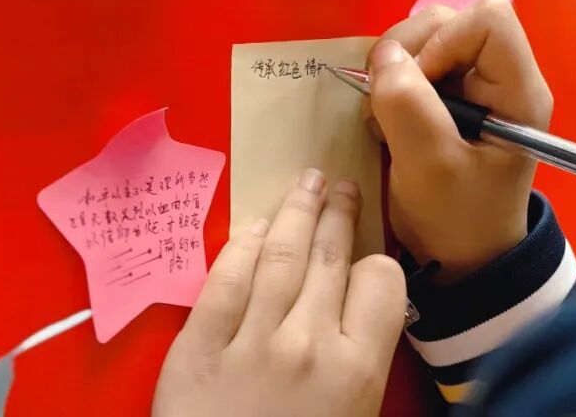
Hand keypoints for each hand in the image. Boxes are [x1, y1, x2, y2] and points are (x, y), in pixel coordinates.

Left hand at [153, 170, 405, 416]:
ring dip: (296, 211)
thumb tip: (362, 307)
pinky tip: (253, 226)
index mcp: (354, 369)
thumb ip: (361, 361)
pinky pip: (223, 282)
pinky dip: (240, 247)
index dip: (376, 263)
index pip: (379, 280)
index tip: (367, 259)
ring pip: (279, 254)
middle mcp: (306, 343)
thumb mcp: (354, 416)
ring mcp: (249, 341)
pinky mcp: (196, 347)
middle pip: (328, 256)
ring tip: (306, 183)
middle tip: (340, 185)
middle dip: (337, 212)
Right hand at [366, 0, 552, 280]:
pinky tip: (390, 124)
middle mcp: (500, 76)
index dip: (444, 41)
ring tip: (387, 120)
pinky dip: (391, 85)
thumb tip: (385, 57)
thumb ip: (408, 109)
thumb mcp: (431, 170)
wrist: (462, 258)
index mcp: (518, 90)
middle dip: (409, 54)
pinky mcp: (448, 94)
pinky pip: (413, 62)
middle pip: (449, 20)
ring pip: (425, 36)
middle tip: (389, 104)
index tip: (419, 86)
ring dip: (394, 71)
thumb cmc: (459, 219)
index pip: (488, 18)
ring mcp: (473, 83)